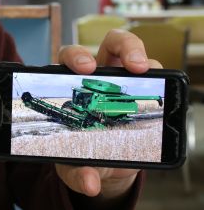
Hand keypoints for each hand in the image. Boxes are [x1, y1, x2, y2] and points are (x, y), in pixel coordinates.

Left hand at [55, 29, 161, 198]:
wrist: (102, 164)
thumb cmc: (81, 154)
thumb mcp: (74, 165)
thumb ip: (77, 173)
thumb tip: (90, 184)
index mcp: (71, 86)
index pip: (68, 59)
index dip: (75, 56)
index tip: (84, 69)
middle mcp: (97, 76)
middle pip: (105, 44)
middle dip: (119, 46)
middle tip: (127, 65)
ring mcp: (121, 79)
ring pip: (131, 51)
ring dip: (139, 53)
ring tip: (144, 68)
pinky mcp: (141, 89)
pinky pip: (153, 72)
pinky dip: (157, 73)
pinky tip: (159, 84)